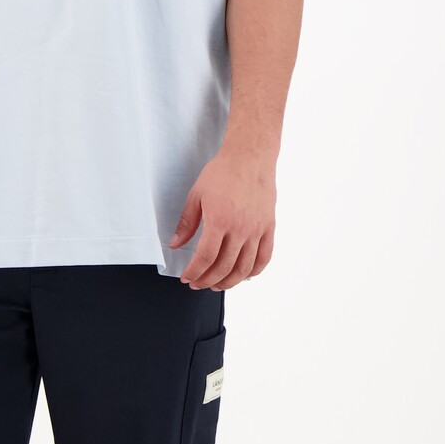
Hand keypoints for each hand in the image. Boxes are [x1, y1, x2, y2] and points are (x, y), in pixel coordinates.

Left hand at [169, 146, 275, 288]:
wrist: (250, 158)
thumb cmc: (222, 173)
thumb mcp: (196, 195)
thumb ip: (186, 223)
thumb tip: (175, 244)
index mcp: (219, 221)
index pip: (205, 258)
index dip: (194, 272)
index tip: (187, 278)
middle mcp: (240, 229)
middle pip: (224, 267)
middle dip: (208, 281)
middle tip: (198, 284)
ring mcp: (257, 230)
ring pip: (244, 268)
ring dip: (229, 282)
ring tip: (217, 285)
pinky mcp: (269, 228)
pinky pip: (264, 257)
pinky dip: (254, 271)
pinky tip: (244, 275)